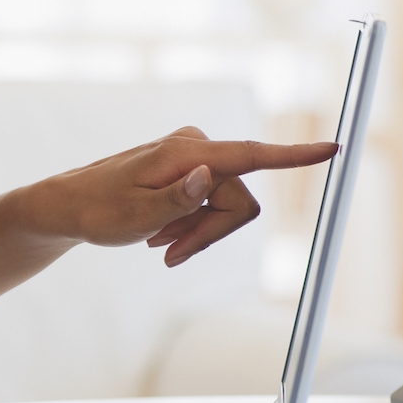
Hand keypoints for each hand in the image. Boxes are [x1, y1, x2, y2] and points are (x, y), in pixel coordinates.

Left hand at [12, 127, 337, 266]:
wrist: (69, 205)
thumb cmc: (97, 210)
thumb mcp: (135, 216)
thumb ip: (177, 199)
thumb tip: (208, 178)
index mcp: (186, 153)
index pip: (250, 155)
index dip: (294, 156)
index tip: (333, 147)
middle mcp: (196, 147)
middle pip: (240, 202)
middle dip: (212, 234)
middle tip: (171, 255)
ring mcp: (193, 156)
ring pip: (227, 208)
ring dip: (199, 233)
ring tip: (160, 246)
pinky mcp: (188, 169)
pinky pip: (211, 204)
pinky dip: (190, 225)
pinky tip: (160, 236)